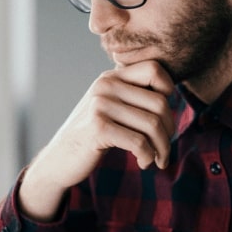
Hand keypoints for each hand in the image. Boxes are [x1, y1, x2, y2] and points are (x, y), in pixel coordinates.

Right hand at [18, 61, 175, 220]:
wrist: (60, 159)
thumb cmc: (94, 136)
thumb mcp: (112, 108)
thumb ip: (133, 96)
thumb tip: (172, 94)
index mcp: (111, 77)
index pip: (155, 69)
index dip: (168, 91)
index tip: (163, 116)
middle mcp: (105, 86)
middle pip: (159, 103)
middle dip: (169, 131)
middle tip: (163, 149)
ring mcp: (100, 105)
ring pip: (152, 124)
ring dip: (162, 148)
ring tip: (157, 160)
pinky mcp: (98, 128)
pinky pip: (139, 142)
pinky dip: (147, 156)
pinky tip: (143, 163)